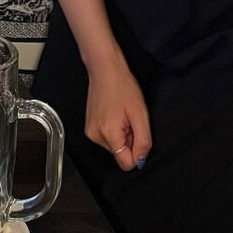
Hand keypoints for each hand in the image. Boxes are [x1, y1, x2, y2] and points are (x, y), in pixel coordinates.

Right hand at [84, 54, 151, 172]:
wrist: (105, 69)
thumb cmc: (124, 87)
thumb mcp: (140, 114)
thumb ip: (143, 141)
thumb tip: (140, 161)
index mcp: (108, 135)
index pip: (126, 163)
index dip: (136, 151)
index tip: (136, 132)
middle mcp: (95, 137)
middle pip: (120, 154)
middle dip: (128, 140)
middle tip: (129, 119)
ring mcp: (90, 132)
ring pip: (114, 147)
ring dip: (122, 135)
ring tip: (121, 114)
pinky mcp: (89, 127)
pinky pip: (107, 138)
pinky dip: (114, 130)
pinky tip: (114, 113)